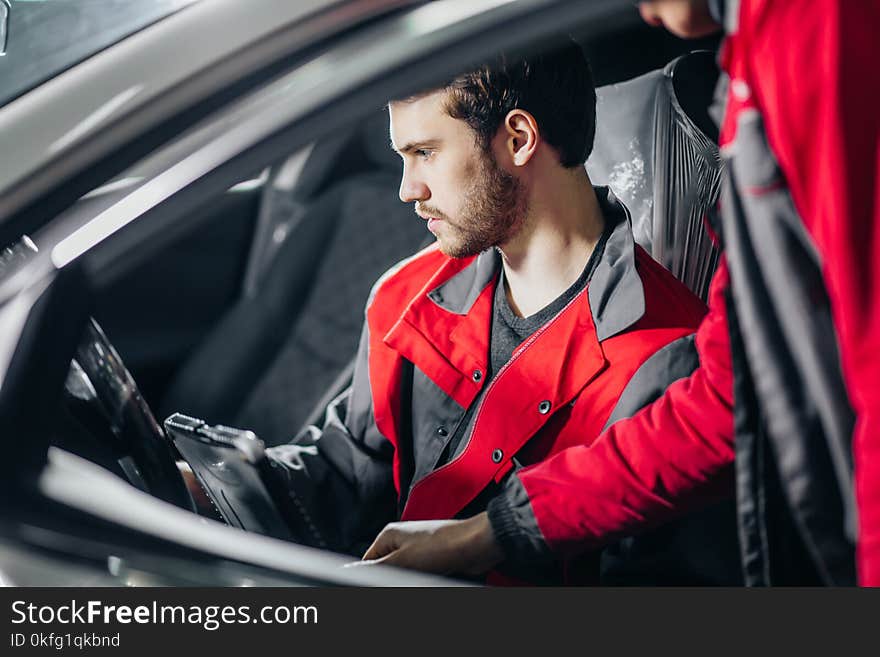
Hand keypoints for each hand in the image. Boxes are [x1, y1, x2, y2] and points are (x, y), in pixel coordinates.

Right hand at [356, 512, 503, 575]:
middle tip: (403, 577)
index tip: (374, 582)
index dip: (369, 574)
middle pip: (385, 566)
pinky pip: (417, 572)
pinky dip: (420, 577)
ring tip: (420, 573)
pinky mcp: (430, 557)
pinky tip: (428, 575)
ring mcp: (416, 548)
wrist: (474, 545)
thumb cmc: (442, 545)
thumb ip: (375, 566)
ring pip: (402, 571)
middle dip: (391, 577)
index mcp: (390, 534)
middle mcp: (402, 539)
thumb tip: (351, 569)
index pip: (367, 559)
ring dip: (407, 577)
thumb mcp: (402, 560)